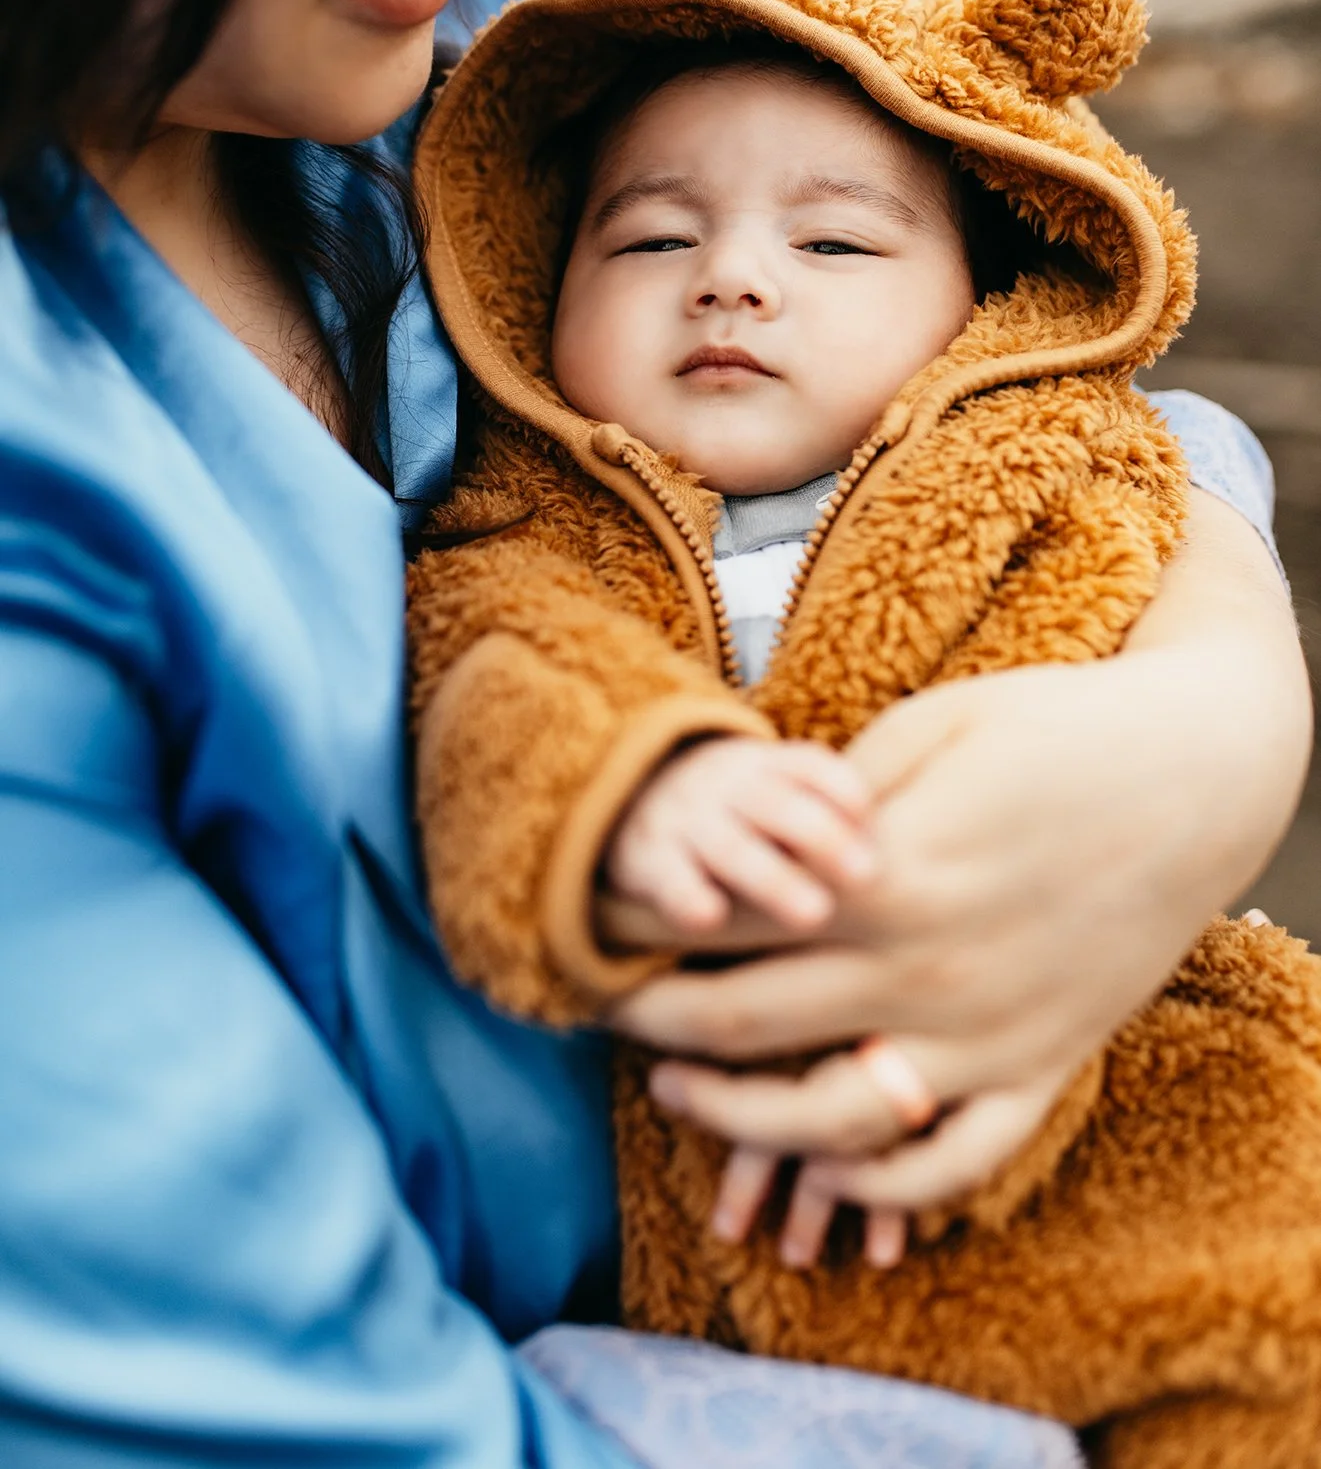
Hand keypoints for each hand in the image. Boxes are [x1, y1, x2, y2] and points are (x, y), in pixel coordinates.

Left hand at [608, 492, 1311, 1214]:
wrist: (1198, 777)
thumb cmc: (1055, 729)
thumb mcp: (934, 727)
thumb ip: (836, 798)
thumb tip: (755, 844)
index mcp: (890, 877)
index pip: (728, 921)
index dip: (645, 926)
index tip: (592, 924)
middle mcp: (929, 973)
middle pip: (753, 1026)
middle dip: (657, 1026)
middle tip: (602, 1014)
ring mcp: (989, 1036)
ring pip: (832, 1119)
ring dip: (737, 1117)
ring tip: (677, 1094)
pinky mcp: (1043, 1066)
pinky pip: (950, 1159)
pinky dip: (877, 1180)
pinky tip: (819, 1161)